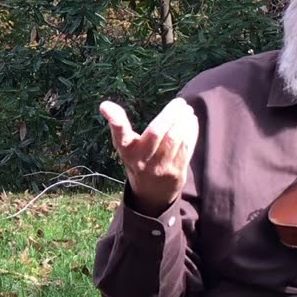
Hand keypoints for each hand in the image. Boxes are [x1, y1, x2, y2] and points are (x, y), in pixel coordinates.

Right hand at [100, 98, 198, 216]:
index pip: (120, 135)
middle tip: (180, 102)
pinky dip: (191, 132)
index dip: (115, 120)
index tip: (105, 105)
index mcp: (127, 151)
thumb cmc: (138, 160)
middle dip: (169, 114)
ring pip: (175, 139)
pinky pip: (187, 148)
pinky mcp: (177, 173)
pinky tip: (191, 121)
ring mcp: (160, 168)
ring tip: (188, 110)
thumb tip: (106, 105)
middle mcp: (142, 160)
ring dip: (184, 122)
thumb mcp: (126, 146)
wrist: (152, 193)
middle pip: (156, 132)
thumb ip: (120, 126)